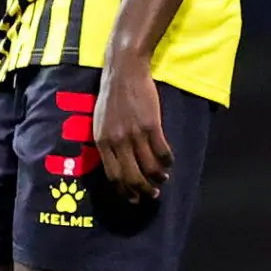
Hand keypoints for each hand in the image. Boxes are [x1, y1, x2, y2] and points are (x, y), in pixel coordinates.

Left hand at [93, 59, 171, 201]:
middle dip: (143, 190)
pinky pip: (162, 151)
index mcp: (102, 142)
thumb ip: (107, 142)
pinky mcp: (151, 125)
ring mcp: (135, 134)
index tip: (133, 198)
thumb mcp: (100, 122)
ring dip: (158, 177)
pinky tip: (170, 162)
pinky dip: (167, 160)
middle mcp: (117, 141)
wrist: (124, 72)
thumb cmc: (111, 96)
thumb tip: (118, 162)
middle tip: (152, 195)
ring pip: (149, 166)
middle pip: (132, 176)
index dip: (125, 190)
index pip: (113, 175)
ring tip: (163, 179)